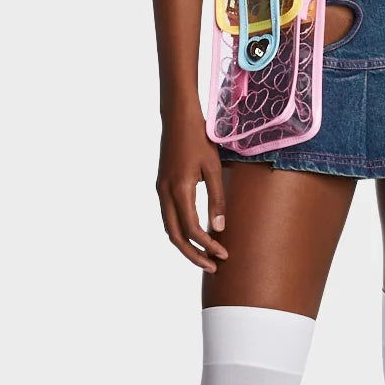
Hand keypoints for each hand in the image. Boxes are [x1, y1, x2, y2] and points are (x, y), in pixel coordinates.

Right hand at [156, 112, 229, 272]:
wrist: (177, 118)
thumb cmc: (199, 139)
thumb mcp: (213, 168)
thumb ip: (217, 198)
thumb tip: (220, 228)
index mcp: (179, 189)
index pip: (192, 229)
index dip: (208, 245)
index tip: (224, 253)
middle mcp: (165, 193)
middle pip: (175, 236)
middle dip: (193, 254)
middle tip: (212, 267)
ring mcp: (160, 190)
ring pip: (169, 228)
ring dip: (185, 245)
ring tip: (204, 256)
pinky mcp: (161, 186)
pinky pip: (168, 217)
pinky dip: (179, 232)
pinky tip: (193, 235)